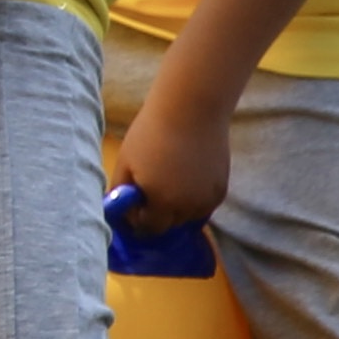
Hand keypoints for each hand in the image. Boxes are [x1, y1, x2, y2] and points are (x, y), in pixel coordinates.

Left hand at [115, 91, 233, 237]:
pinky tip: (184, 177)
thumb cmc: (151, 133)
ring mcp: (208, 198)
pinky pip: (204, 204)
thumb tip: (116, 211)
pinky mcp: (222, 188)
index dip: (137, 220)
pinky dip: (193, 199)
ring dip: (177, 208)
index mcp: (162, 202)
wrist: (191, 110)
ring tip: (167, 181)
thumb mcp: (125, 162)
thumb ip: (120, 192)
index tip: (132, 208)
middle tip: (148, 193)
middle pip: (170, 224)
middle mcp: (189, 206)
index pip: (150, 228)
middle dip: (157, 214)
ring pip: (189, 216)